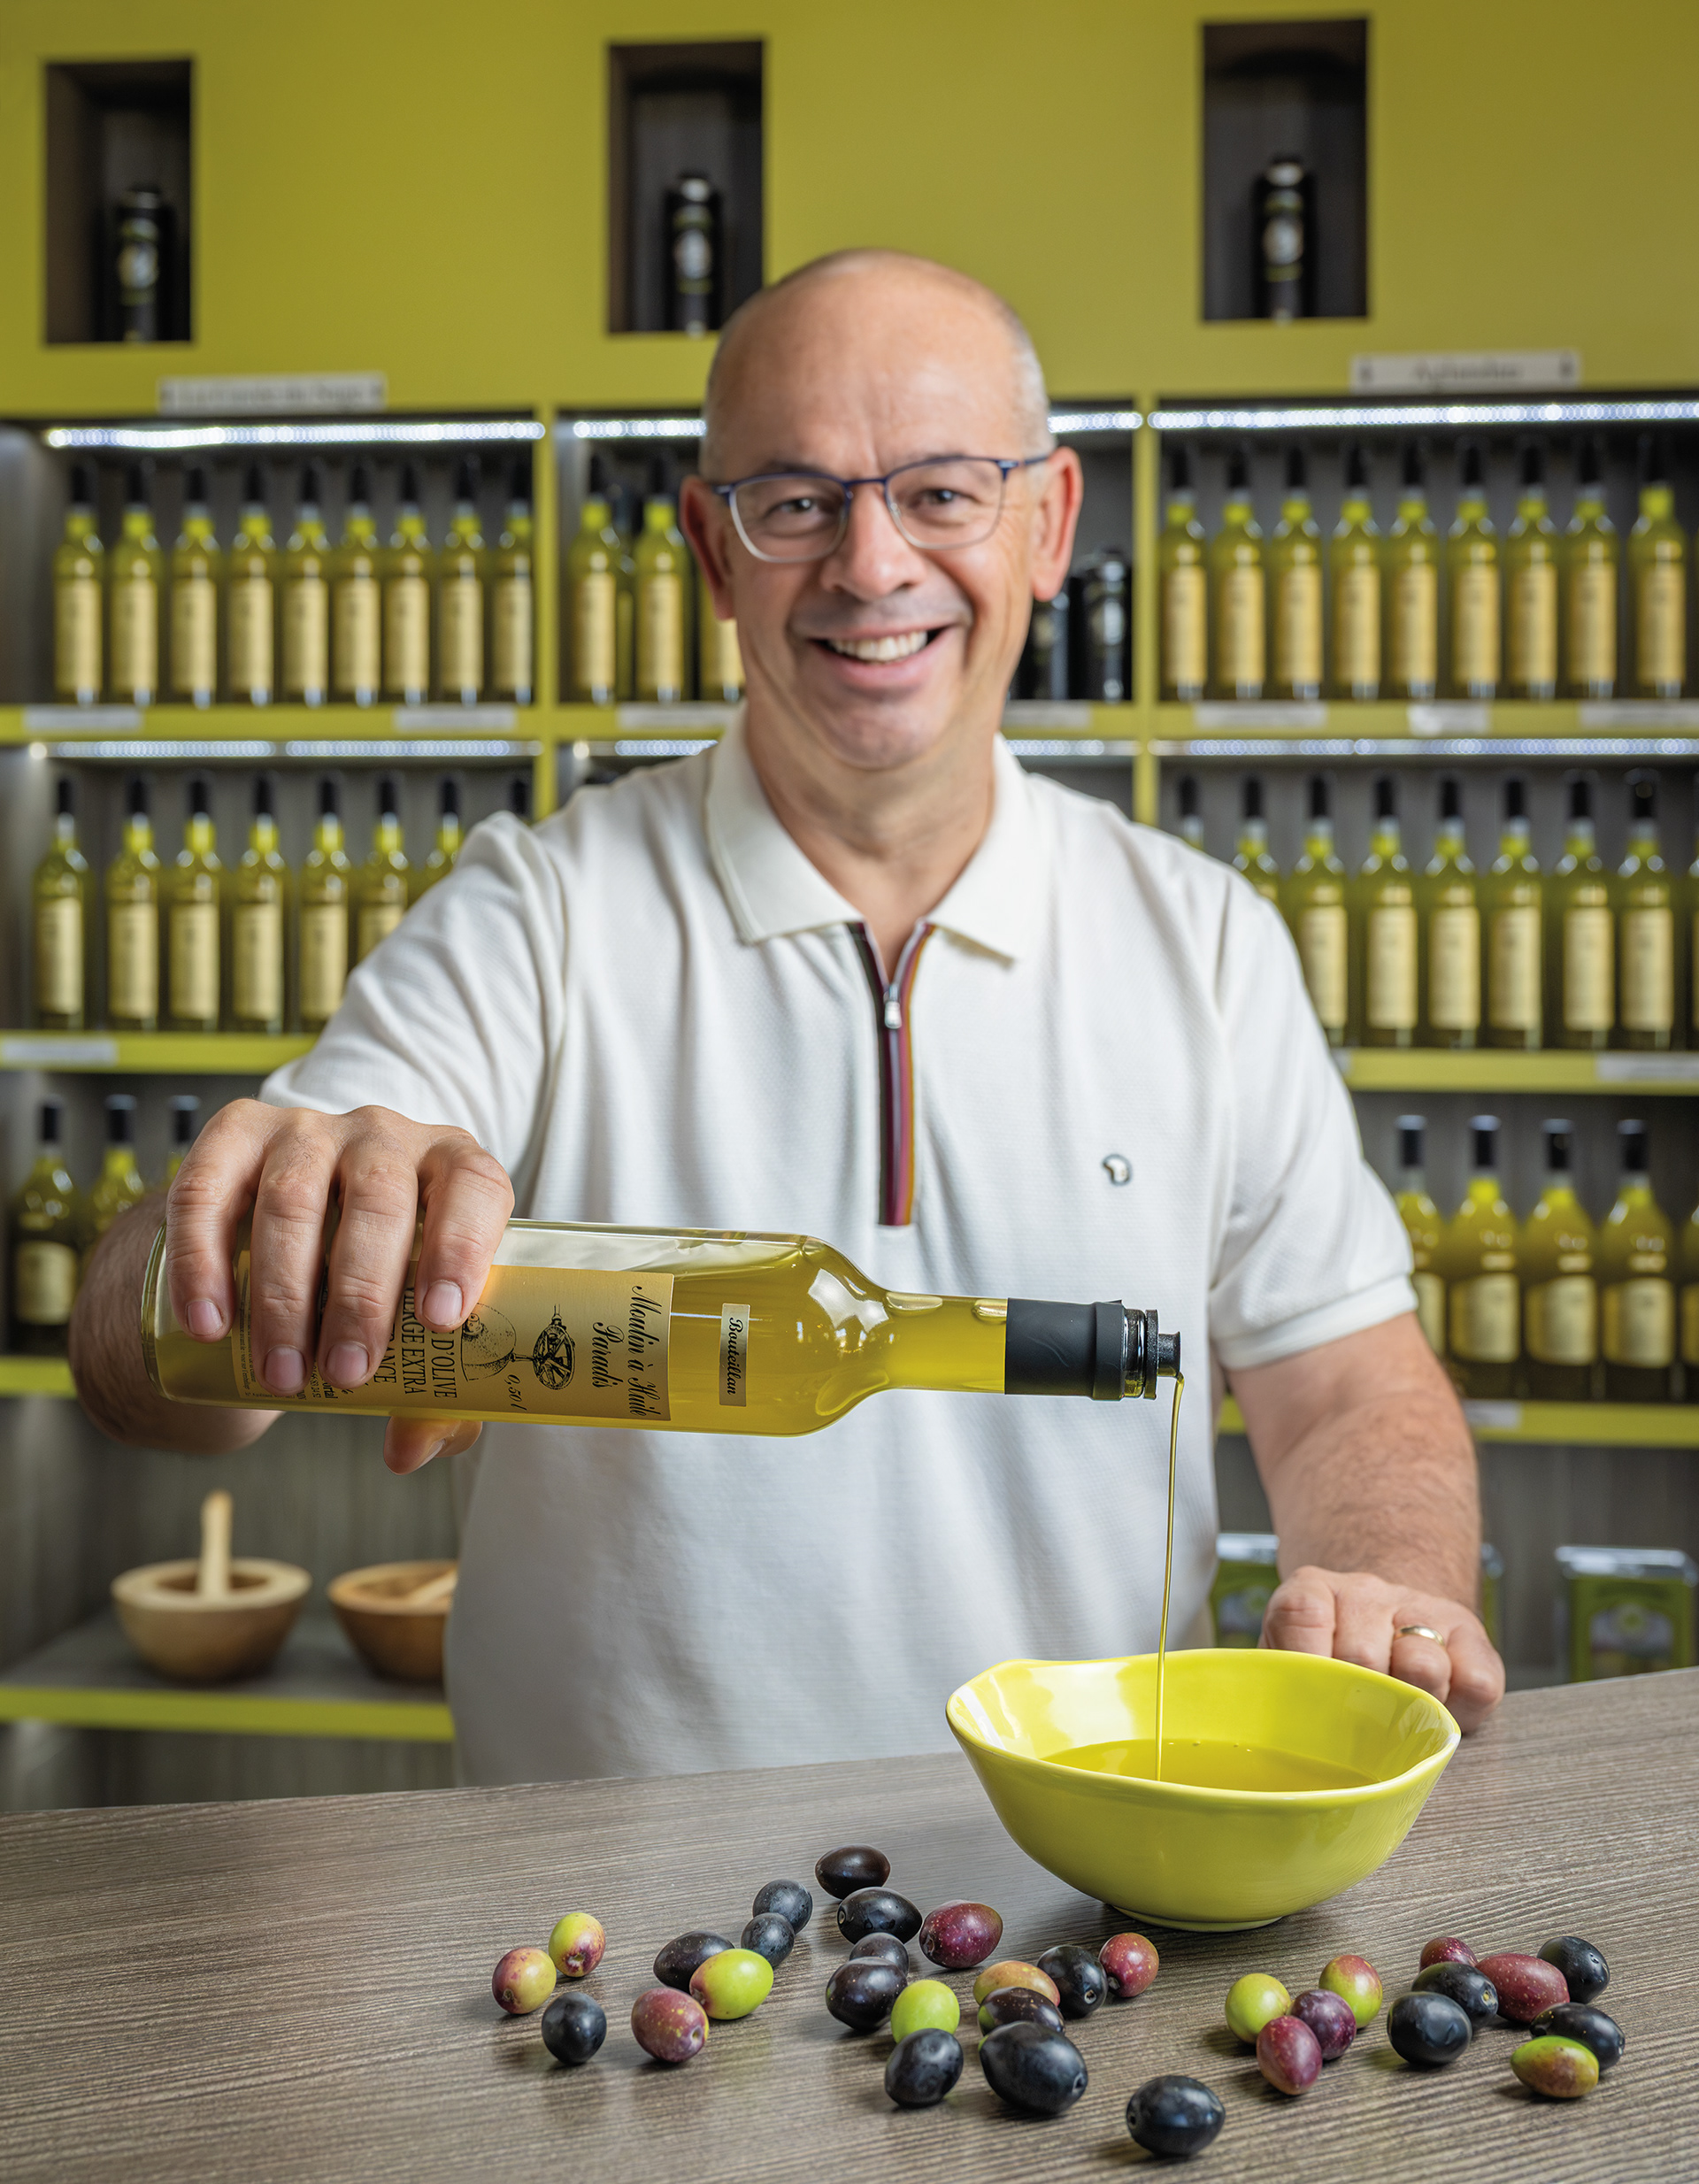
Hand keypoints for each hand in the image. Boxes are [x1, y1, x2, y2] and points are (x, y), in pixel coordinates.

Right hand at [164, 1098, 513, 1474]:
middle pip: (378, 1201)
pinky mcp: (235, 1134)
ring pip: (292, 1198)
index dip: (462, 1248)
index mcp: (455, 1167)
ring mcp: (308, 1129)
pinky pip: (207, 1189)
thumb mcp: (422, 1326)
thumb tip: (411, 1449)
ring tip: (282, 1375)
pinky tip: (208, 1323)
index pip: (475, 1187)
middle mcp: (386, 1136)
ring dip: (283, 1294)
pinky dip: (202, 1261)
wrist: (297, 1233)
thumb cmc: (385, 1284)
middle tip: (346, 1377)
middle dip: (360, 1297)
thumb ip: (440, 1394)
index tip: (440, 1321)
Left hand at [1260, 1564, 1505, 1731]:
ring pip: (1422, 1668)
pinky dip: (1460, 1710)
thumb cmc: (1327, 1665)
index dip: (1306, 1669)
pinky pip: (1476, 1683)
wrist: (1383, 1623)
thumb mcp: (1287, 1667)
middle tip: (1354, 1726)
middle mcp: (1365, 1591)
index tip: (1308, 1706)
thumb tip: (1278, 1741)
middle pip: (1362, 1657)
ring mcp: (1419, 1607)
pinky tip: (1436, 1707)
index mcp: (1311, 1593)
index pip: (1301, 1615)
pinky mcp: (1469, 1634)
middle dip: (1358, 1705)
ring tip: (1397, 1715)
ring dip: (1411, 1707)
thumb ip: (1278, 1687)